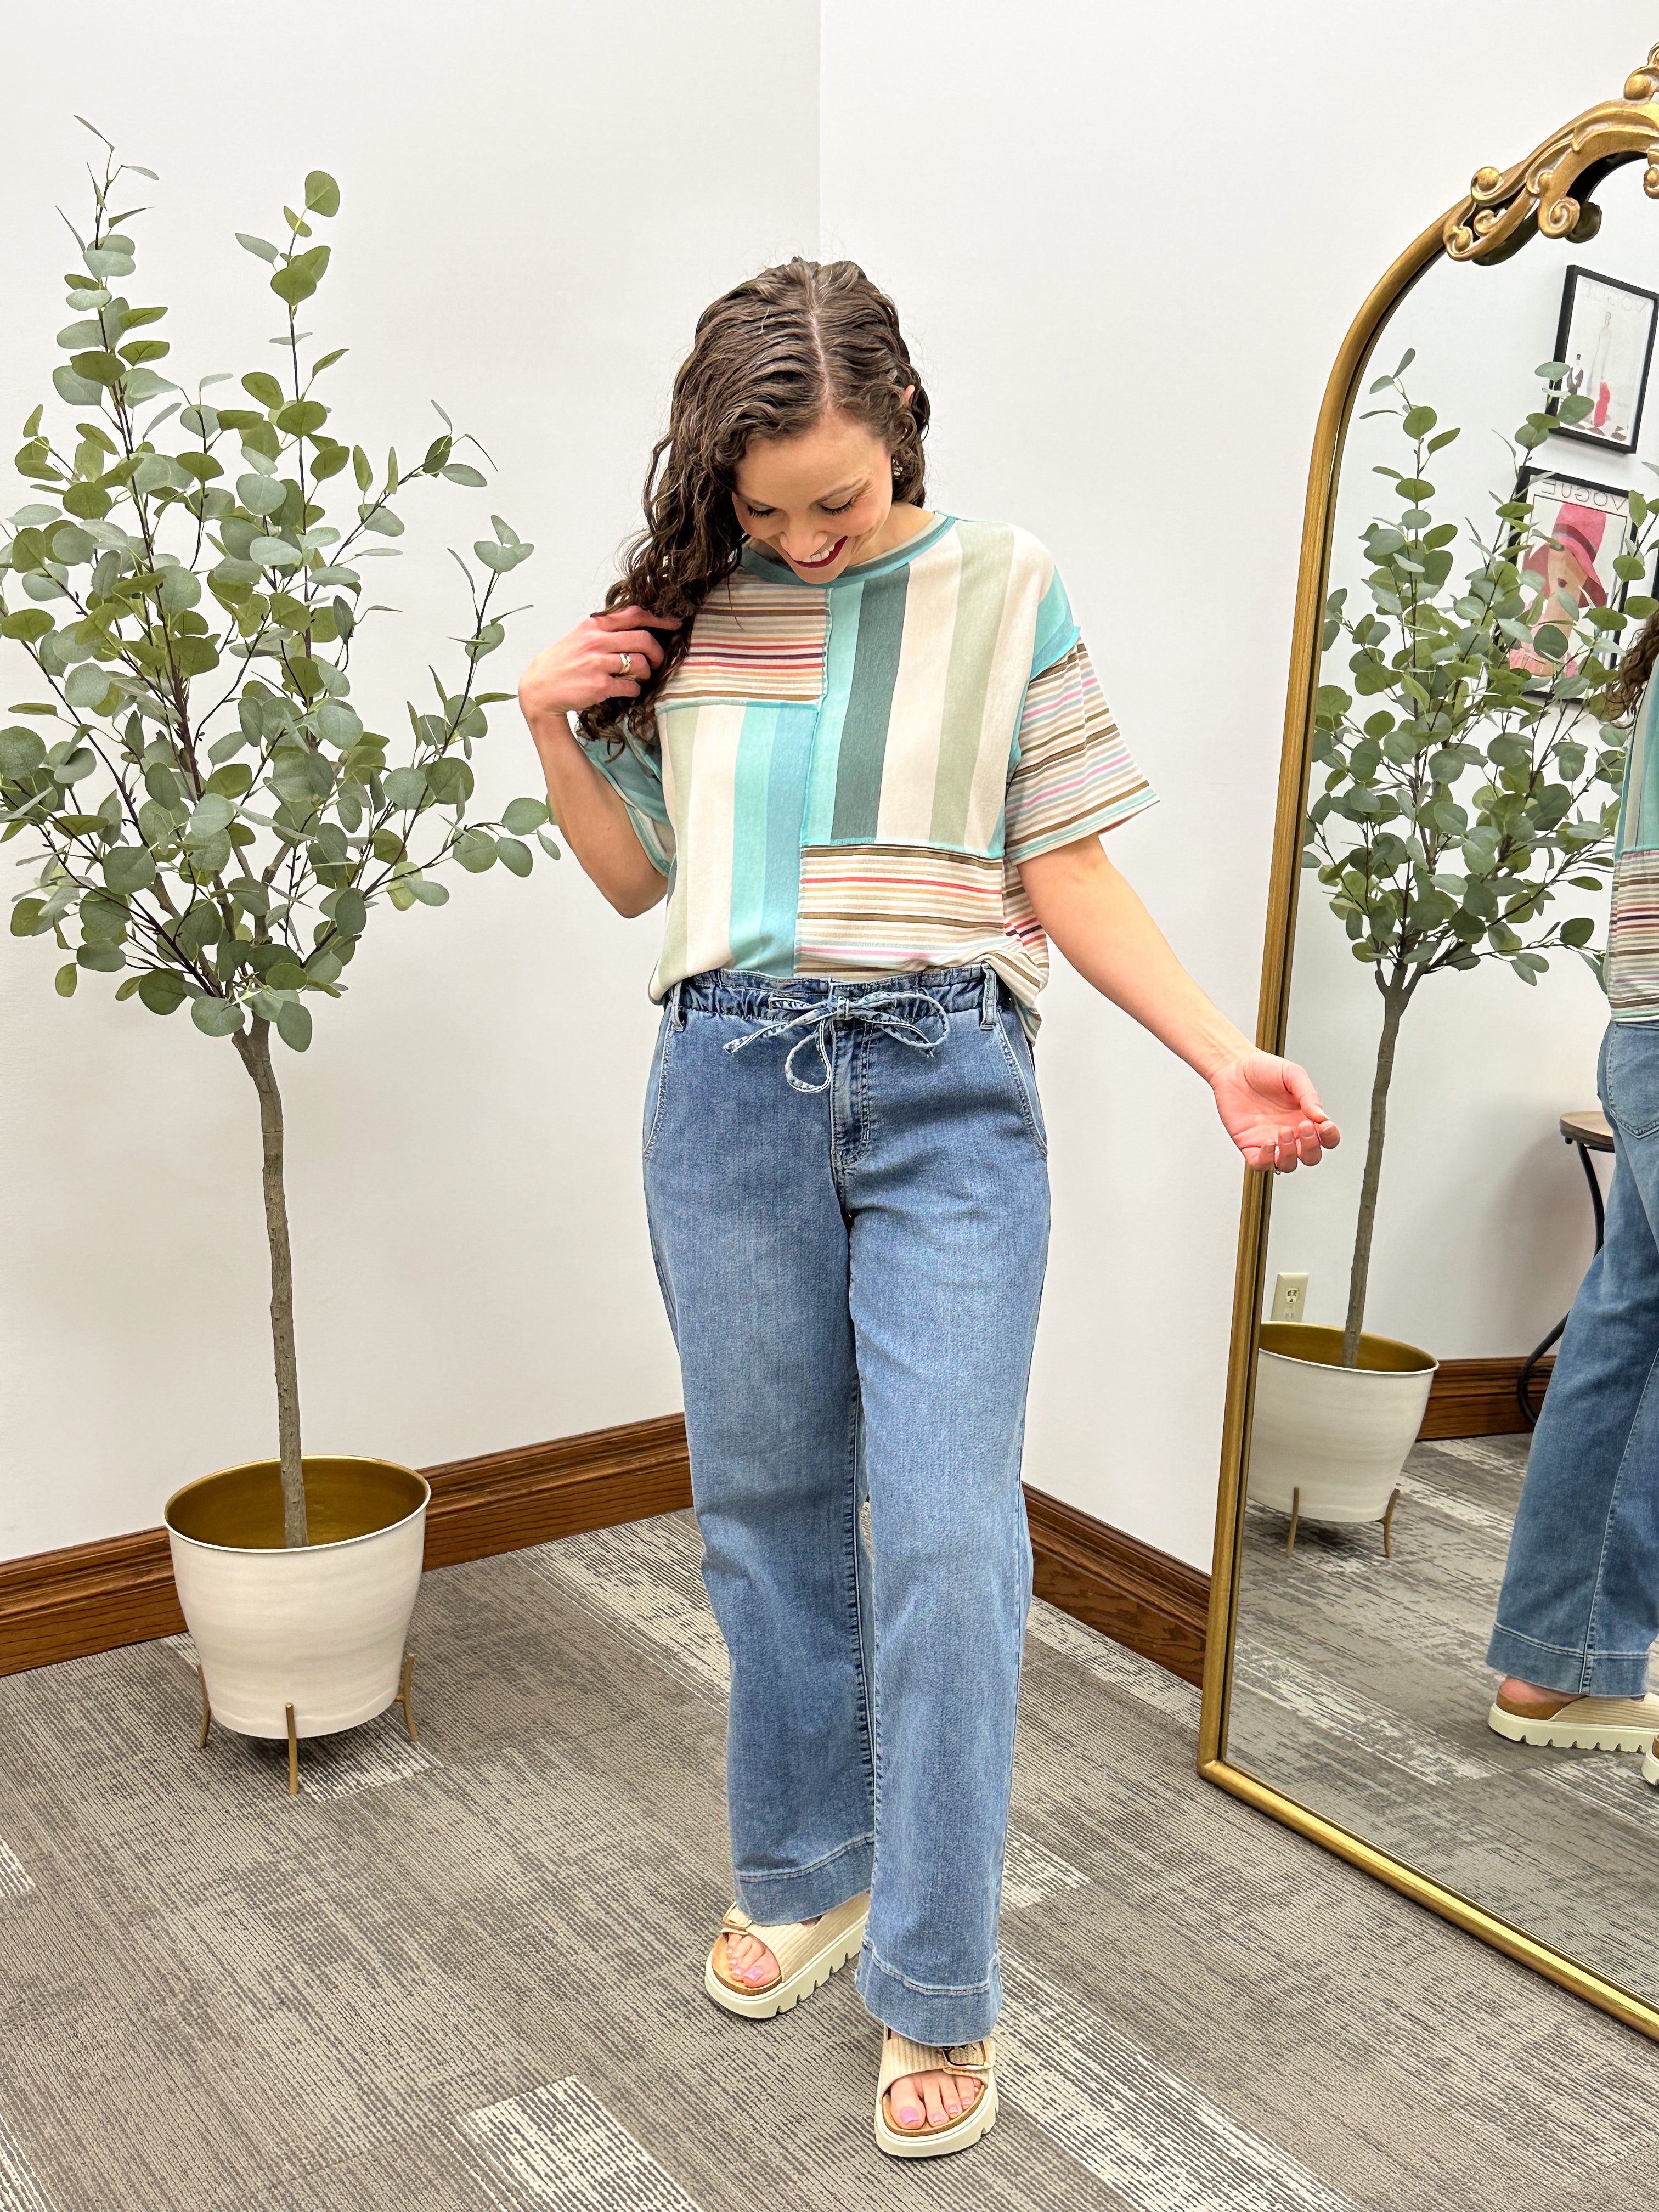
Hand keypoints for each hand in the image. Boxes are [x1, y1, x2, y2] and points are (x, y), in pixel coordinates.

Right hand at [517, 603, 680, 725]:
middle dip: (657, 651)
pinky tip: (628, 689)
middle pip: (643, 639)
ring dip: (646, 672)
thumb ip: (604, 630)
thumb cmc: (561, 664)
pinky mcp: (600, 685)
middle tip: (657, 660)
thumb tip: (634, 627)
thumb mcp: (579, 637)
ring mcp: (598, 663)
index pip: (634, 614)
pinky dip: (634, 689)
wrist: (539, 689)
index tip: (673, 623)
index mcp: (594, 626)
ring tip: (640, 677)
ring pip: (640, 663)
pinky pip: (631, 686)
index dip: (658, 618)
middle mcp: (597, 641)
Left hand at [1209, 1048, 1339, 1172]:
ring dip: (1289, 1154)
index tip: (1325, 1126)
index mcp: (1305, 1117)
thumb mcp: (1292, 1075)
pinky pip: (1261, 1164)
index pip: (1327, 1139)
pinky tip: (1268, 1143)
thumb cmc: (1263, 1069)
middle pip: (1310, 1156)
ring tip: (1283, 1132)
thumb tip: (1322, 1117)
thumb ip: (1309, 1096)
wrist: (1233, 1066)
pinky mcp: (1249, 1144)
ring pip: (1287, 1164)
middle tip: (1303, 1126)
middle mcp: (1290, 1132)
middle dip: (1311, 1147)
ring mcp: (1271, 1140)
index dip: (1330, 1138)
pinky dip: (1267, 1160)